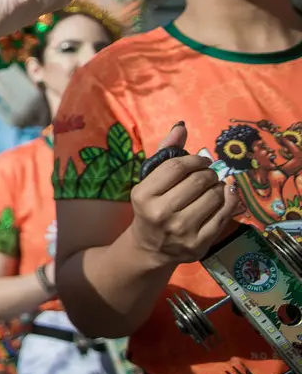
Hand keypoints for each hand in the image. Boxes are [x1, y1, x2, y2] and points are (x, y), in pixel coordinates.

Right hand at [128, 123, 239, 265]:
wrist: (151, 247)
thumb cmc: (151, 206)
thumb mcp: (150, 180)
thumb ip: (165, 153)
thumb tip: (181, 126)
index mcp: (143, 195)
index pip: (176, 167)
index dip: (194, 159)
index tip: (201, 160)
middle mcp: (161, 213)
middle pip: (198, 181)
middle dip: (208, 173)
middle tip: (209, 173)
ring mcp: (181, 230)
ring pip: (213, 196)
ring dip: (219, 186)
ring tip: (214, 186)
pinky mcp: (199, 243)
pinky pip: (223, 215)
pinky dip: (230, 200)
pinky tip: (226, 194)